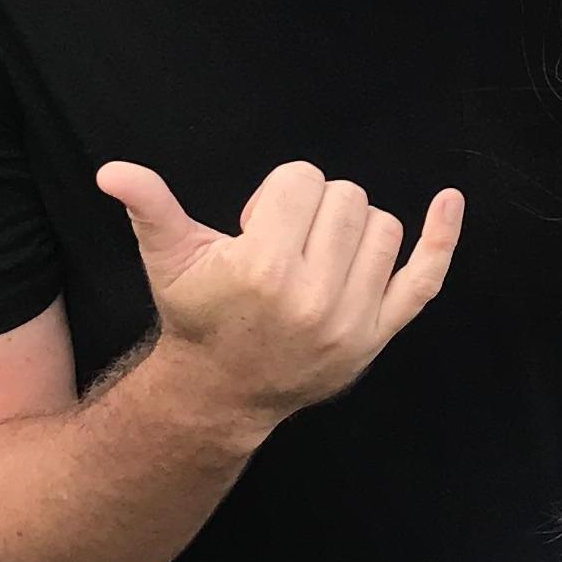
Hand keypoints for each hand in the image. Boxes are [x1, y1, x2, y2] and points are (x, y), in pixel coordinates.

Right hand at [94, 154, 463, 446]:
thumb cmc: (199, 316)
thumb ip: (150, 208)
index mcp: (264, 267)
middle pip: (346, 195)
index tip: (254, 226)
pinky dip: (442, 238)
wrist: (222, 391)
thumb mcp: (169, 260)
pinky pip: (425, 278)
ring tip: (314, 259)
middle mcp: (315, 295)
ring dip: (350, 230)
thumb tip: (112, 171)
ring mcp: (354, 318)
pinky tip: (449, 201)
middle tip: (282, 247)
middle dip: (312, 209)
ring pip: (381, 225)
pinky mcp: (379, 334)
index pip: (302, 179)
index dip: (277, 194)